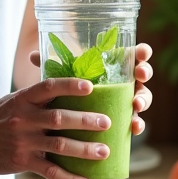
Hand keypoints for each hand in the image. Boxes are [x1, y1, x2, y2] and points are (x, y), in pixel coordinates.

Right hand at [0, 78, 111, 178]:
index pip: (48, 88)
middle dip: (85, 120)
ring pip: (58, 145)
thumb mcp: (14, 99)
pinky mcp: (22, 162)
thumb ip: (38, 95)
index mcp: (23, 99)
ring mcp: (23, 141)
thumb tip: (69, 84)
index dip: (69, 86)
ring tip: (104, 152)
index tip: (90, 87)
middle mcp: (24, 119)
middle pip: (58, 118)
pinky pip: (50, 171)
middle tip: (107, 122)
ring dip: (83, 149)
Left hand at [29, 42, 154, 134]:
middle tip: (141, 74)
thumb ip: (54, 68)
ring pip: (143, 97)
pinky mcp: (126, 120)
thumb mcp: (65, 78)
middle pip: (142, 74)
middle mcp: (125, 82)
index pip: (132, 54)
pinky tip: (134, 127)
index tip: (142, 52)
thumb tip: (32, 56)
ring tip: (136, 104)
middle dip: (145, 72)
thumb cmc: (73, 91)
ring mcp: (128, 102)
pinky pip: (137, 122)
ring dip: (143, 99)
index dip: (141, 52)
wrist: (74, 121)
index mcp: (115, 66)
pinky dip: (138, 124)